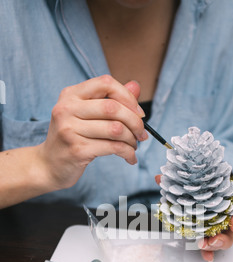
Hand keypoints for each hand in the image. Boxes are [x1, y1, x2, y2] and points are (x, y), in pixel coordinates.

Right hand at [38, 75, 147, 190]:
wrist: (49, 164)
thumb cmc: (72, 137)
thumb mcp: (86, 114)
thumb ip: (110, 99)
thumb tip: (136, 86)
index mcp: (70, 94)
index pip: (106, 83)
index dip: (127, 96)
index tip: (139, 113)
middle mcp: (67, 109)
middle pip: (113, 108)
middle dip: (135, 121)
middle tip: (142, 134)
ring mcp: (70, 130)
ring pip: (116, 129)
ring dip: (132, 139)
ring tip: (134, 146)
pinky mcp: (77, 150)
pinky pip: (113, 148)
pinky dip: (128, 153)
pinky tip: (130, 157)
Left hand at [155, 175, 232, 261]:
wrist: (197, 196)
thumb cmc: (200, 190)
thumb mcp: (192, 186)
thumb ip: (178, 184)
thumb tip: (159, 177)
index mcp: (228, 199)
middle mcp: (228, 214)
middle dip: (223, 237)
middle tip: (211, 240)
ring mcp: (222, 227)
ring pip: (225, 238)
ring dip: (215, 245)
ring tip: (204, 245)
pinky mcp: (214, 236)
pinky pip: (214, 246)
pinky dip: (209, 252)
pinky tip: (207, 257)